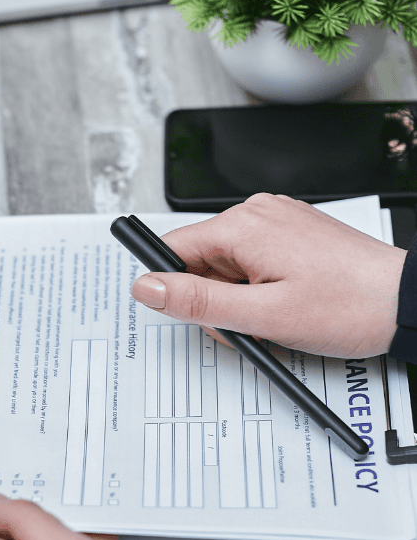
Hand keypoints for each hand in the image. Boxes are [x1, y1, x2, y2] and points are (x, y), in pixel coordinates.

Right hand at [132, 193, 405, 357]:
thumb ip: (197, 301)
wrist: (404, 302)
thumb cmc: (347, 306)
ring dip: (239, 301)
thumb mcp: (261, 314)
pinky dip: (260, 291)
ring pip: (227, 268)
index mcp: (244, 225)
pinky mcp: (292, 236)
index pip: (173, 249)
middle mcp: (258, 213)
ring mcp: (278, 222)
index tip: (193, 314)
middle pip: (200, 263)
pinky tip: (286, 306)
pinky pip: (253, 265)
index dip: (174, 290)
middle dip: (215, 303)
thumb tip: (148, 287)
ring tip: (275, 318)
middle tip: (251, 326)